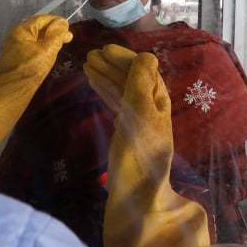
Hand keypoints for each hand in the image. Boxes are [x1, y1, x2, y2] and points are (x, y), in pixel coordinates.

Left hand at [0, 15, 72, 74]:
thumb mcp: (47, 50)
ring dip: (47, 39)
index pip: (42, 19)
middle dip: (52, 30)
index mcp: (22, 30)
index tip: (68, 27)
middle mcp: (16, 35)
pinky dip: (41, 47)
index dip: (56, 21)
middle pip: (37, 28)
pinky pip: (31, 47)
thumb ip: (57, 36)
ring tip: (60, 44)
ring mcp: (15, 47)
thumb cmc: (30, 68)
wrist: (12, 90)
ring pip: (34, 38)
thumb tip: (64, 25)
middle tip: (66, 36)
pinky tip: (49, 53)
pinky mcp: (16, 57)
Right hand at [84, 44, 210, 246]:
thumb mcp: (140, 115)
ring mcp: (140, 122)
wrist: (136, 197)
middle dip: (113, 65)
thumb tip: (145, 56)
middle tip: (90, 56)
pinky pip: (117, 104)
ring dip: (107, 76)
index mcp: (158, 103)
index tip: (103, 49)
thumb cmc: (138, 155)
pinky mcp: (128, 134)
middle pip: (132, 79)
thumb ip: (140, 85)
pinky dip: (106, 91)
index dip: (124, 58)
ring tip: (87, 66)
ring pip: (123, 91)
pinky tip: (94, 85)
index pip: (143, 71)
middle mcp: (152, 110)